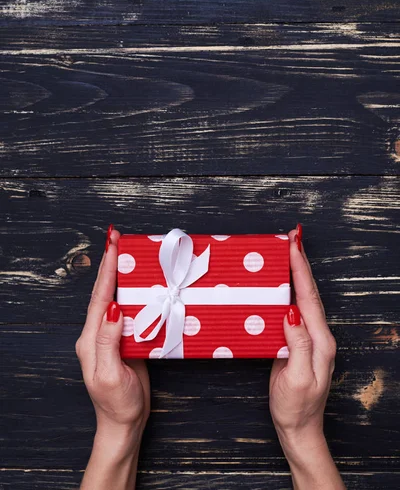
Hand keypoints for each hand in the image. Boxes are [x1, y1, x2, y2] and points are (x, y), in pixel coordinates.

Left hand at [76, 225, 149, 489]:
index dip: (106, 270)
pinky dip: (135, 292)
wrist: (125, 423)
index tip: (112, 245)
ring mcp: (113, 335)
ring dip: (122, 274)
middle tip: (117, 238)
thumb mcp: (110, 374)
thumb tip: (112, 307)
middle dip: (110, 264)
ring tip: (128, 252)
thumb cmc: (116, 403)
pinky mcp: (127, 340)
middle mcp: (98, 333)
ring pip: (117, 297)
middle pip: (104, 291)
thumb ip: (108, 340)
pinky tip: (143, 283)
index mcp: (91, 338)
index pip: (99, 297)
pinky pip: (131, 310)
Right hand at [269, 224, 344, 489]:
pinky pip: (292, 309)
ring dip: (294, 273)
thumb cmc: (297, 407)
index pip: (309, 297)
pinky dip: (286, 290)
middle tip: (292, 238)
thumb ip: (298, 344)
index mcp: (319, 341)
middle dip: (300, 263)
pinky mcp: (296, 341)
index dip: (301, 269)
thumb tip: (291, 312)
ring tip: (286, 252)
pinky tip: (277, 283)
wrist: (298, 428)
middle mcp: (317, 335)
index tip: (294, 245)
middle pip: (308, 292)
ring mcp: (307, 338)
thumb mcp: (297, 378)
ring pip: (301, 298)